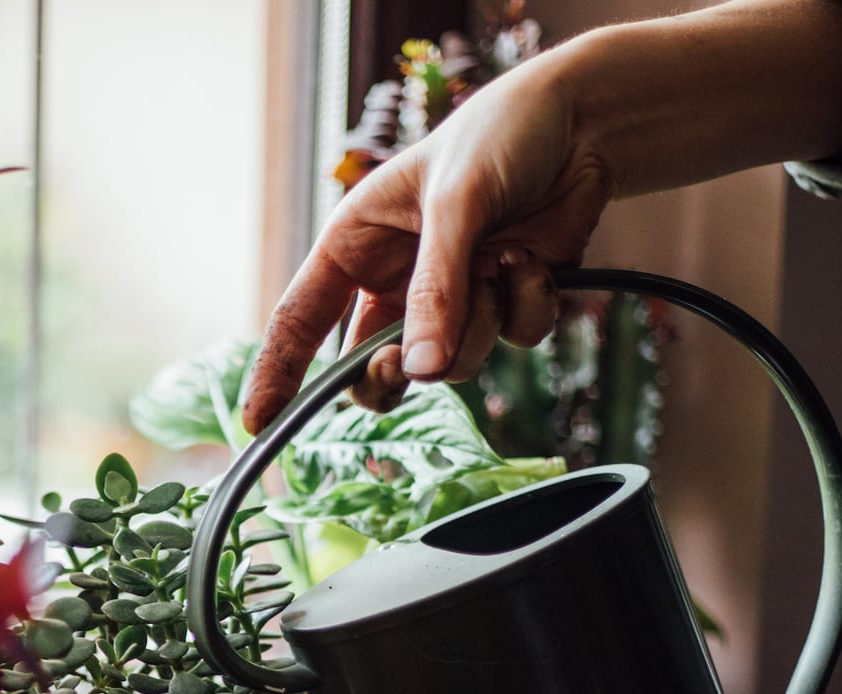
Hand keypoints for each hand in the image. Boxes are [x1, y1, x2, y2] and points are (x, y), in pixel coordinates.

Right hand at [242, 55, 611, 433]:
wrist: (582, 121)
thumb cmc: (499, 137)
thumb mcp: (456, 204)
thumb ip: (435, 290)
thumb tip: (419, 371)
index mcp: (356, 245)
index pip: (299, 321)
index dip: (277, 375)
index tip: (259, 425)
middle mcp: (396, 280)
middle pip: (373, 366)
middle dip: (397, 369)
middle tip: (410, 365)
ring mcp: (452, 298)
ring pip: (450, 363)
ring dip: (482, 322)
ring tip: (502, 260)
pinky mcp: (506, 304)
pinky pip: (512, 341)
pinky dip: (528, 305)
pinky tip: (537, 261)